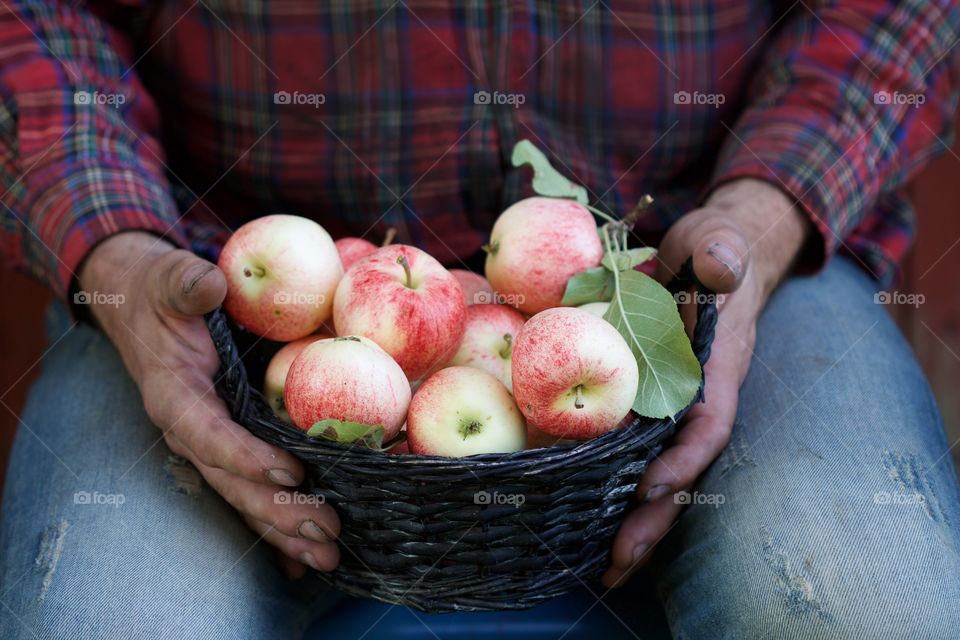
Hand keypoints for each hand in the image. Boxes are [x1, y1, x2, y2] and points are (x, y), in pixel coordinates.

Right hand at [79, 231, 339, 578]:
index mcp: (174, 395)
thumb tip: (210, 284)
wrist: (141, 304)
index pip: (209, 435)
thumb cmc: (160, 289)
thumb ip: (186, 283)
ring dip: (284, 528)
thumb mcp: (170, 277)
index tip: (290, 472)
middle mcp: (190, 429)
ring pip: (245, 495)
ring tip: (327, 555)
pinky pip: (251, 489)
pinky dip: (275, 524)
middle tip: (326, 531)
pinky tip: (303, 556)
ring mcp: (208, 442)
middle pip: (234, 481)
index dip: (247, 458)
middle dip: (278, 511)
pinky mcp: (225, 445)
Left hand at [602, 178, 810, 586]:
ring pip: (654, 477)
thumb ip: (722, 254)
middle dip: (653, 519)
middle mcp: (696, 403)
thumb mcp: (718, 242)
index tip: (651, 486)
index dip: (684, 459)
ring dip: (631, 523)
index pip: (708, 425)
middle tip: (616, 563)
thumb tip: (721, 268)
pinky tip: (582, 525)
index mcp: (717, 374)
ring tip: (602, 572)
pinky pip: (628, 458)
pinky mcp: (642, 411)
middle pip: (680, 472)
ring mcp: (670, 412)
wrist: (709, 260)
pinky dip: (611, 493)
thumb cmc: (714, 252)